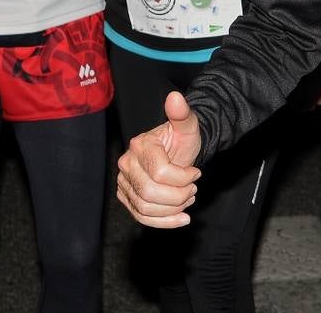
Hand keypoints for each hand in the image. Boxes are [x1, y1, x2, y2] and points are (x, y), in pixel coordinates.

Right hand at [116, 91, 202, 227]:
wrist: (179, 151)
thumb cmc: (183, 138)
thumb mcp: (188, 125)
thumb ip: (182, 114)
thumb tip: (175, 98)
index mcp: (140, 145)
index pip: (160, 172)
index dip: (183, 178)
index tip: (196, 174)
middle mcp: (127, 164)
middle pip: (150, 192)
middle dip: (177, 196)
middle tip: (193, 189)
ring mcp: (124, 182)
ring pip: (145, 207)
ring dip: (172, 209)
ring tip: (188, 199)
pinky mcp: (127, 197)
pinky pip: (141, 216)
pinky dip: (163, 222)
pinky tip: (181, 219)